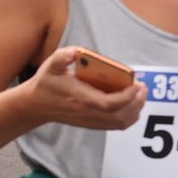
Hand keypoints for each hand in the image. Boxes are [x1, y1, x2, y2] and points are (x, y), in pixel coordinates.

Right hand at [28, 46, 146, 130]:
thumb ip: (61, 57)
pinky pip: (117, 125)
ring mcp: (90, 120)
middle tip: (142, 87)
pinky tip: (133, 106)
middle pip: (120, 115)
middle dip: (136, 102)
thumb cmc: (46, 84)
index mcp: (80, 98)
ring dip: (135, 110)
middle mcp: (87, 112)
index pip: (109, 103)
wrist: (36, 105)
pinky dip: (130, 118)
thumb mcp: (50, 66)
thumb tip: (74, 52)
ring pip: (121, 122)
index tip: (137, 84)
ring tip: (140, 95)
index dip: (127, 96)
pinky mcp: (92, 123)